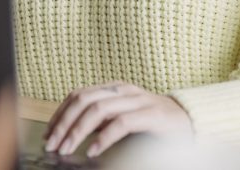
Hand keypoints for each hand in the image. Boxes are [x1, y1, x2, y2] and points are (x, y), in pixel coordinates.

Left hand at [44, 82, 192, 157]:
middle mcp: (124, 90)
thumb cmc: (153, 124)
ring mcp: (138, 101)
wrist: (191, 123)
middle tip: (52, 144)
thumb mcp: (122, 118)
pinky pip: (121, 123)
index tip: (48, 134)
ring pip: (98, 109)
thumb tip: (71, 132)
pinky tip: (94, 150)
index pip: (78, 95)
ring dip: (78, 131)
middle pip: (83, 100)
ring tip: (67, 149)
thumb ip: (101, 120)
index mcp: (114, 89)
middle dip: (63, 123)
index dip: (59, 113)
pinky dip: (104, 138)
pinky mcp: (151, 115)